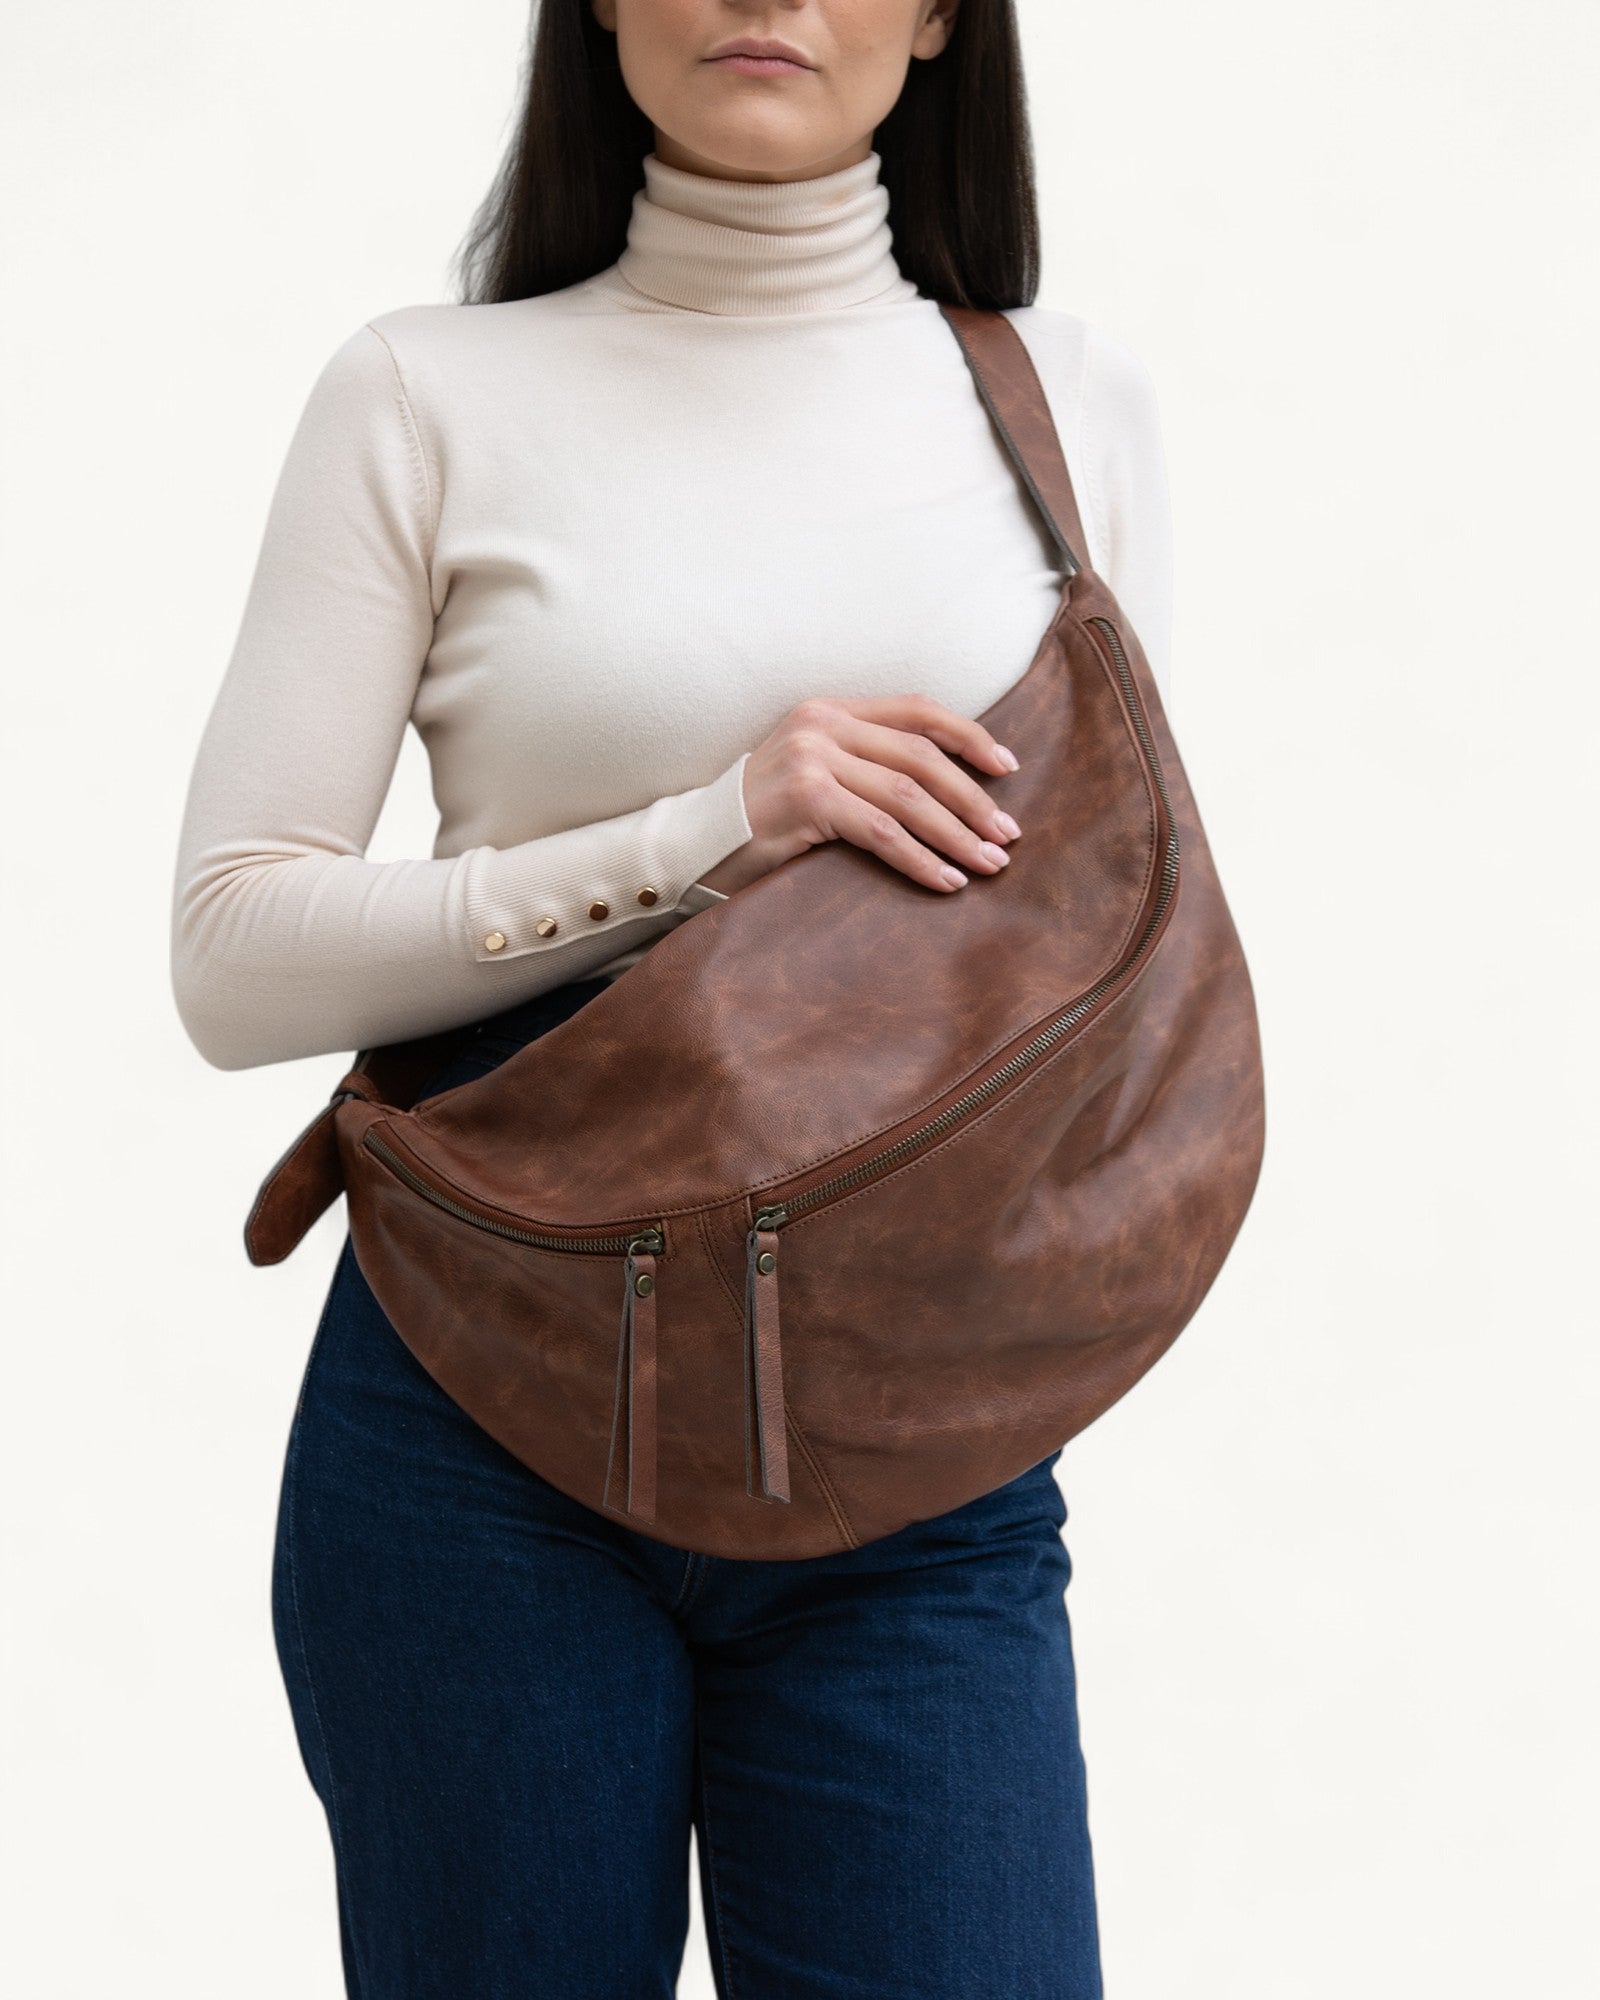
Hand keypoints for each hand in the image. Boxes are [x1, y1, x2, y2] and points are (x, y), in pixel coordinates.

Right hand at [694, 695, 1021, 899]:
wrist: (696, 845)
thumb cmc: (761, 819)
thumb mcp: (813, 771)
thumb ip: (863, 763)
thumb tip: (945, 789)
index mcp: (830, 710)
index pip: (917, 710)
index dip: (969, 737)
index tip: (1007, 767)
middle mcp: (822, 726)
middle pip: (922, 757)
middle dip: (973, 799)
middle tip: (1008, 836)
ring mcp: (812, 760)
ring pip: (908, 797)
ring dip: (957, 834)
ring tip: (989, 864)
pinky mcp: (807, 801)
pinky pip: (883, 833)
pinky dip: (922, 860)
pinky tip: (947, 881)